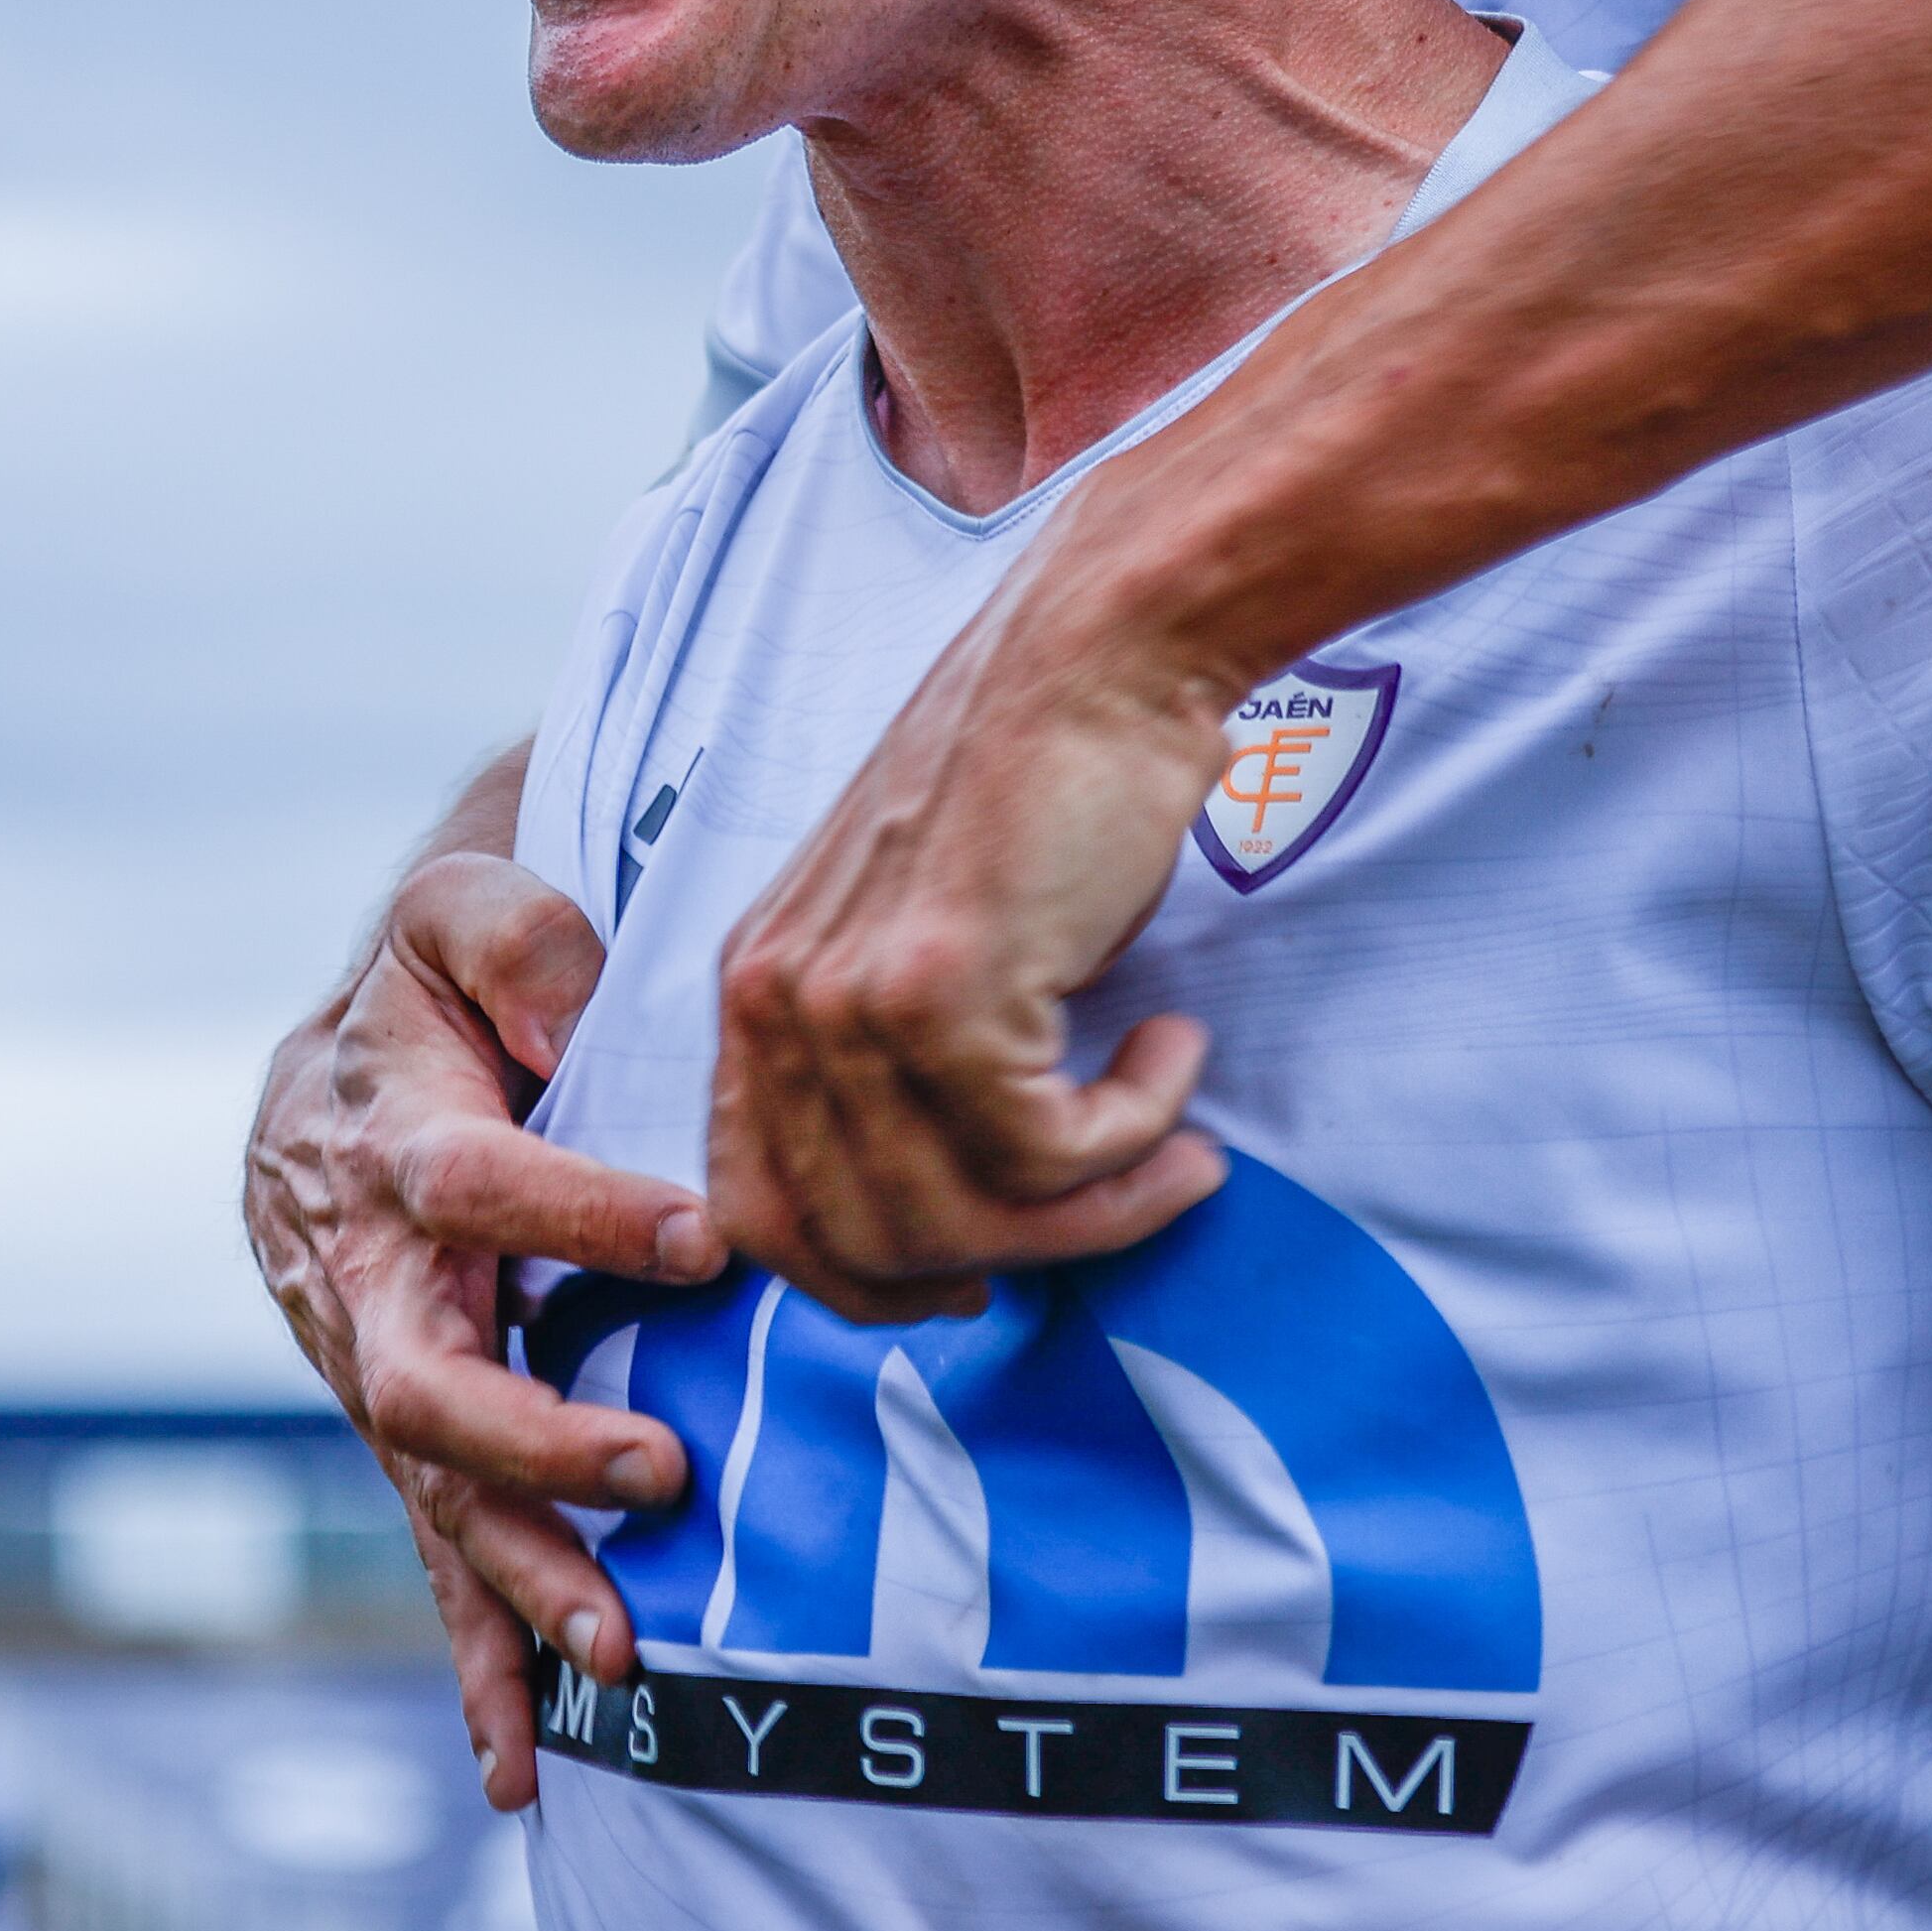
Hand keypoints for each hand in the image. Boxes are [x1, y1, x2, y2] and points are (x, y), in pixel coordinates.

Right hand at [245, 848, 718, 1806]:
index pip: (474, 1183)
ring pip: (434, 1490)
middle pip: (427, 1378)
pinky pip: (435, 1548)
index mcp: (385, 1140)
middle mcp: (362, 1274)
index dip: (577, 1212)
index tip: (699, 1240)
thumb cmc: (439, 979)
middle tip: (660, 1474)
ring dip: (521, 1574)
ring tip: (614, 1654)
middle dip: (538, 1441)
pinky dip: (477, 1651)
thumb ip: (513, 936)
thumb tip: (574, 1004)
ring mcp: (373, 1369)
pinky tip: (521, 1763)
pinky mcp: (403, 1431)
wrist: (348, 1057)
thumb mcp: (465, 909)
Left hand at [703, 487, 1236, 1322]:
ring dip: (1103, 1201)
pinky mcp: (947, 994)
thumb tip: (955, 1230)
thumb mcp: (919, 936)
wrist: (1099, 652)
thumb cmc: (1041, 787)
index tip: (973, 1273)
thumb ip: (894, 1063)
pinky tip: (1177, 1049)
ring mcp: (852, 1002)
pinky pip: (1051, 1152)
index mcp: (754, 991)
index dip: (868, 1278)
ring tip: (1177, 1138)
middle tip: (1124, 1201)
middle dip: (1017, 1253)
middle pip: (866, 1244)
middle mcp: (776, 1003)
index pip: (760, 1217)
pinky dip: (1137, 1129)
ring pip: (965, 1215)